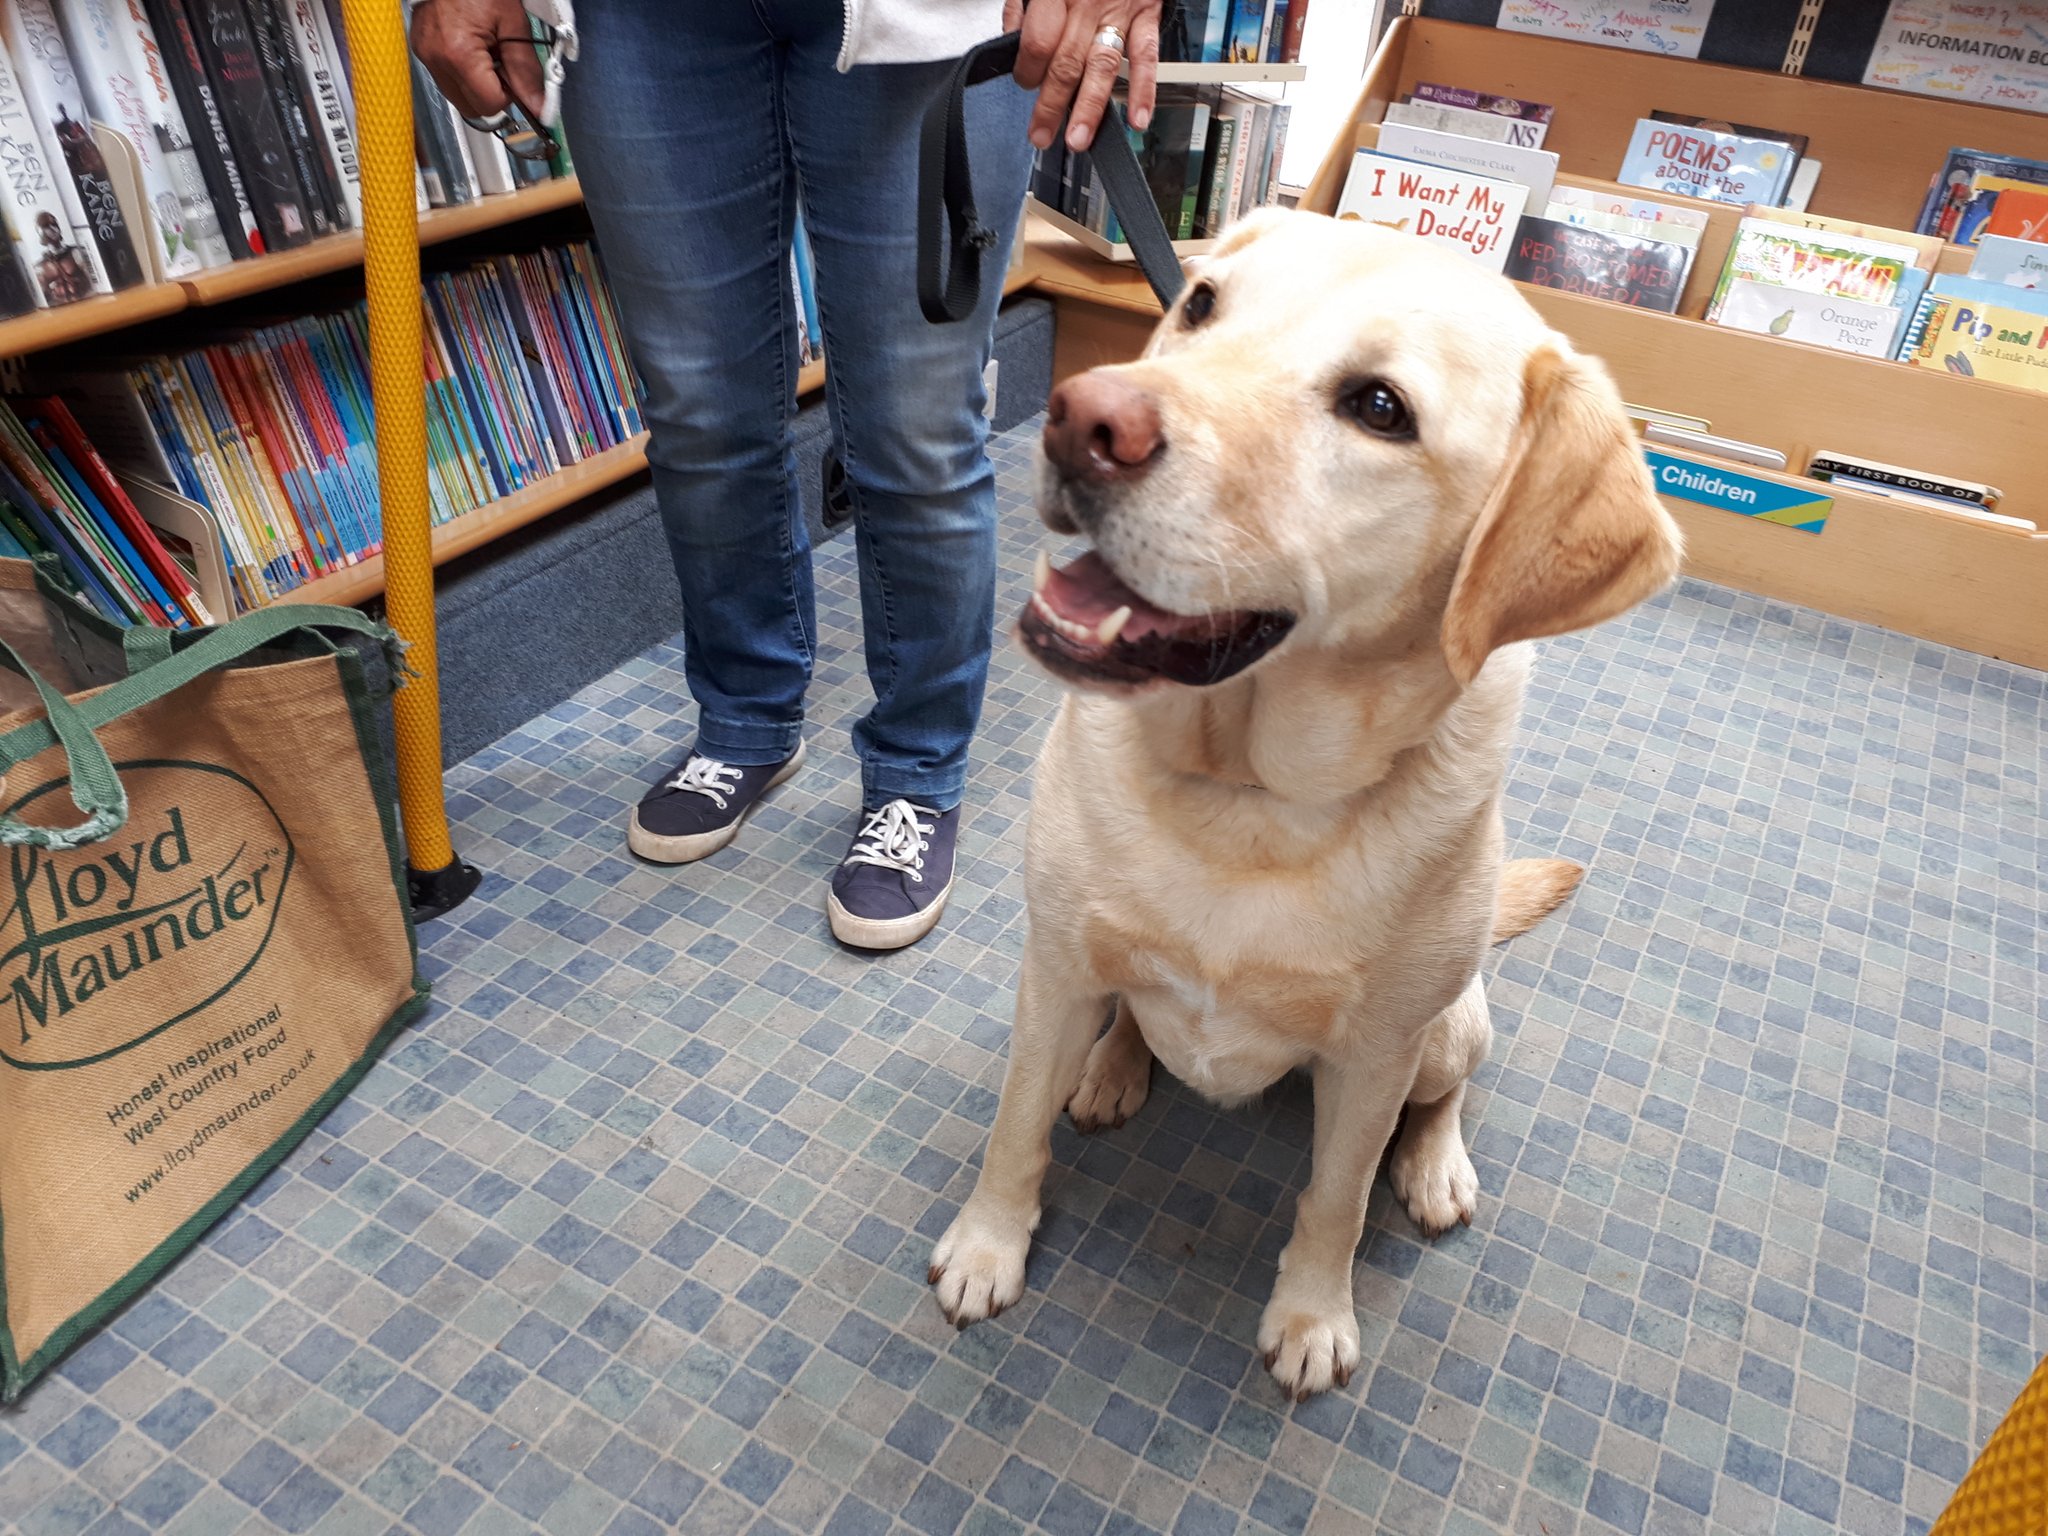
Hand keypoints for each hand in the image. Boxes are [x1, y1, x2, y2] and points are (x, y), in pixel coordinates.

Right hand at [409, 0, 544, 119]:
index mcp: (459, 54)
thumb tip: (539, 106)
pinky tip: (470, 49)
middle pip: (472, 108)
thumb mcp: (514, 25)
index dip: (508, 96)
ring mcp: (425, 56)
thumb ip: (527, 70)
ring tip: (485, 52)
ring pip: (459, 97)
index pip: (490, 105)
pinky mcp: (421, 50)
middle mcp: (437, 60)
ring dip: (477, 85)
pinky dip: (463, 73)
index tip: (514, 78)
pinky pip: (446, 79)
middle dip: (492, 94)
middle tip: (501, 64)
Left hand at [1006, 0, 1161, 152]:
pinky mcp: (1146, 16)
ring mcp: (1119, 11)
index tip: (1024, 82)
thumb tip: (1011, 40)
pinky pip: (1146, 57)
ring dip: (1090, 108)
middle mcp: (1087, 2)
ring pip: (1102, 66)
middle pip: (1066, 63)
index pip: (1038, 43)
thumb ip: (1020, 4)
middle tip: (1040, 136)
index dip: (1027, 70)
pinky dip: (1144, 90)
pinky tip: (1138, 119)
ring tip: (1078, 139)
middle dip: (1051, 105)